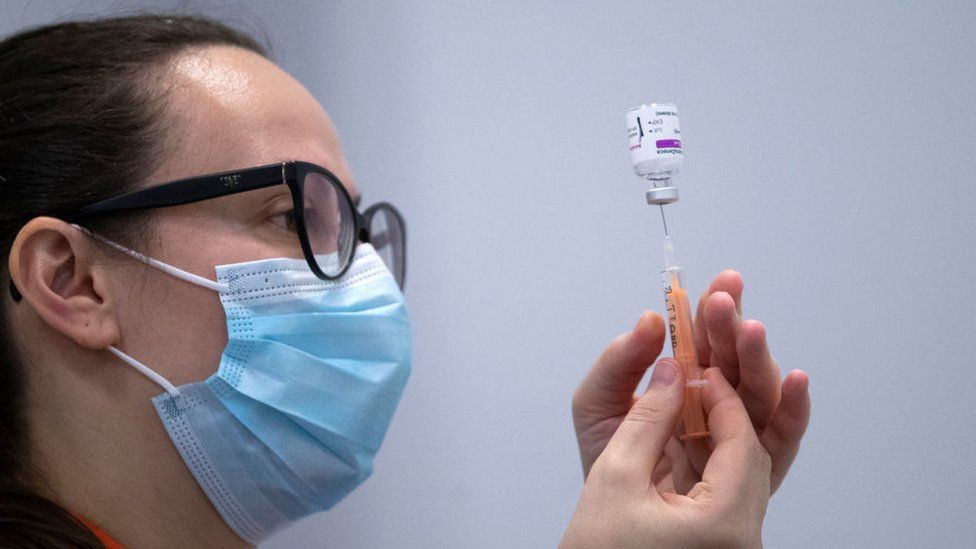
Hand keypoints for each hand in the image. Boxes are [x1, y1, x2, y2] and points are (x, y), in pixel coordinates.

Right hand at [561, 364, 770, 548]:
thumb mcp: (616, 475)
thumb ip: (649, 417)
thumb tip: (672, 371)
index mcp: (723, 524)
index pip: (742, 443)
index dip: (723, 399)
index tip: (699, 371)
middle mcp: (743, 540)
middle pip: (752, 458)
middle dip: (728, 412)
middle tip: (698, 380)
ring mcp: (736, 546)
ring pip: (745, 474)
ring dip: (724, 434)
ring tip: (695, 403)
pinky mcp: (724, 546)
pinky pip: (732, 493)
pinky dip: (717, 460)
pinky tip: (695, 438)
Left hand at [571, 270, 809, 492]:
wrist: (612, 515)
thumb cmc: (609, 460)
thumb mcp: (597, 403)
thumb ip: (619, 362)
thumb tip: (649, 320)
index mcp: (681, 382)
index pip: (701, 341)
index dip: (710, 312)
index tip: (719, 286)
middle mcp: (716, 403)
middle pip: (733, 360)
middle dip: (732, 328)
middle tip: (726, 305)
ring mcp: (737, 435)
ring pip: (757, 390)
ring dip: (758, 357)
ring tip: (751, 332)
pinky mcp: (754, 470)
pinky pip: (780, 439)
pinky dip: (794, 410)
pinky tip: (796, 380)